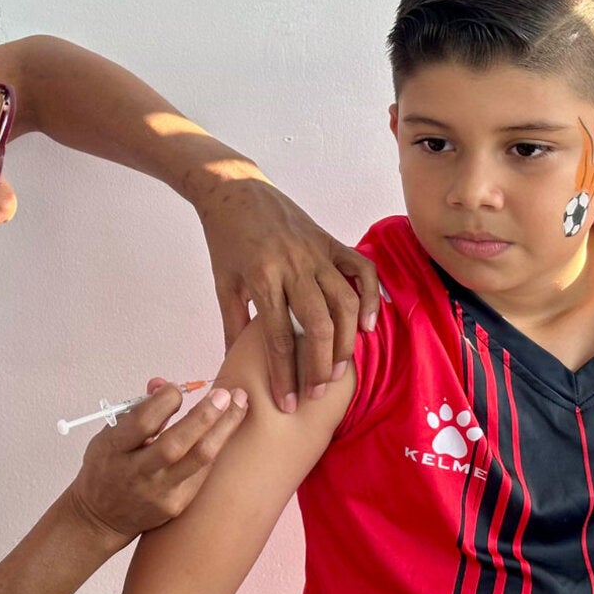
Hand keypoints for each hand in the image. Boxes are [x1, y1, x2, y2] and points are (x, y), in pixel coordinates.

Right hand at [66, 378, 248, 547]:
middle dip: (205, 415)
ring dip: (224, 429)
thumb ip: (137, 409)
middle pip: (176, 443)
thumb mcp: (109, 434)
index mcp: (113, 449)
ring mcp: (157, 492)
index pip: (143, 422)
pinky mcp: (175, 505)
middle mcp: (135, 473)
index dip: (164, 401)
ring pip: (199, 459)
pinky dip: (215, 447)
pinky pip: (202, 472)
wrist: (101, 517)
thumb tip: (164, 385)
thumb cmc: (106, 468)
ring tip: (241, 405)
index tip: (177, 389)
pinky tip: (225, 430)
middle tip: (225, 394)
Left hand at [192, 173, 379, 412]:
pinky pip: (361, 270)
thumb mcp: (223, 284)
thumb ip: (232, 326)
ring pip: (343, 303)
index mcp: (261, 279)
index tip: (287, 404)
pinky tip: (367, 326)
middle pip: (318, 325)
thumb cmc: (227, 240)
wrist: (235, 189)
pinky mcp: (330, 242)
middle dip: (319, 366)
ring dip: (344, 342)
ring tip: (337, 371)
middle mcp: (293, 266)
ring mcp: (316, 253)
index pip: (278, 337)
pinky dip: (370, 297)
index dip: (284, 375)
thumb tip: (235, 367)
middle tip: (316, 393)